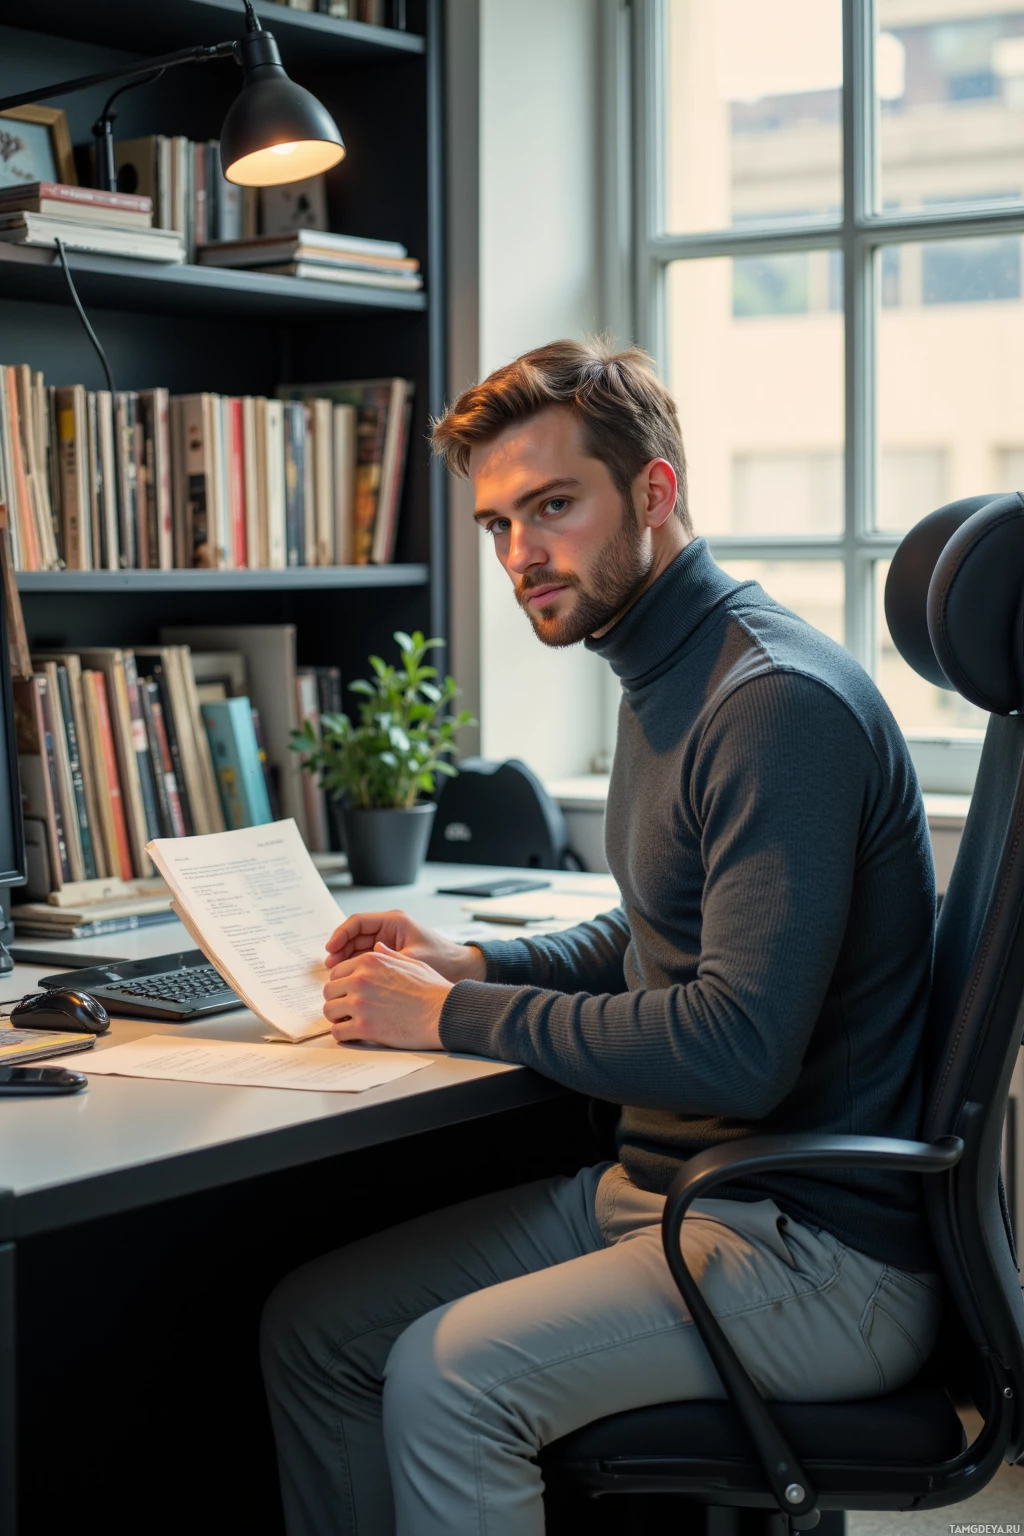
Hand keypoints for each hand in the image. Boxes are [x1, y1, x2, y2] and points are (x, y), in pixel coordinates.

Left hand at [324, 942, 452, 1049]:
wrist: (443, 1013)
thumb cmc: (432, 990)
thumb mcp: (412, 962)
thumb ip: (389, 955)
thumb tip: (377, 947)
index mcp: (370, 962)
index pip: (338, 972)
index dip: (342, 984)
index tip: (348, 993)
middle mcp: (360, 979)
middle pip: (329, 990)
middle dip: (337, 1000)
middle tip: (347, 1010)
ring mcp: (360, 1003)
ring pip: (329, 1011)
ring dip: (338, 1018)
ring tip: (350, 1022)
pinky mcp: (363, 1027)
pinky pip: (338, 1032)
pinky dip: (343, 1034)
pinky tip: (354, 1034)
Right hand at [325, 909, 485, 982]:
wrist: (463, 969)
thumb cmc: (443, 961)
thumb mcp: (412, 960)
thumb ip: (386, 962)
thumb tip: (356, 969)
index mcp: (395, 921)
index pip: (358, 922)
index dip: (340, 935)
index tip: (330, 949)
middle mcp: (390, 928)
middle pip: (355, 935)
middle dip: (340, 949)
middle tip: (330, 966)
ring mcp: (390, 941)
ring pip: (359, 946)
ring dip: (347, 959)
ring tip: (336, 974)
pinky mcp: (392, 954)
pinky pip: (368, 957)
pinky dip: (357, 966)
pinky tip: (350, 979)